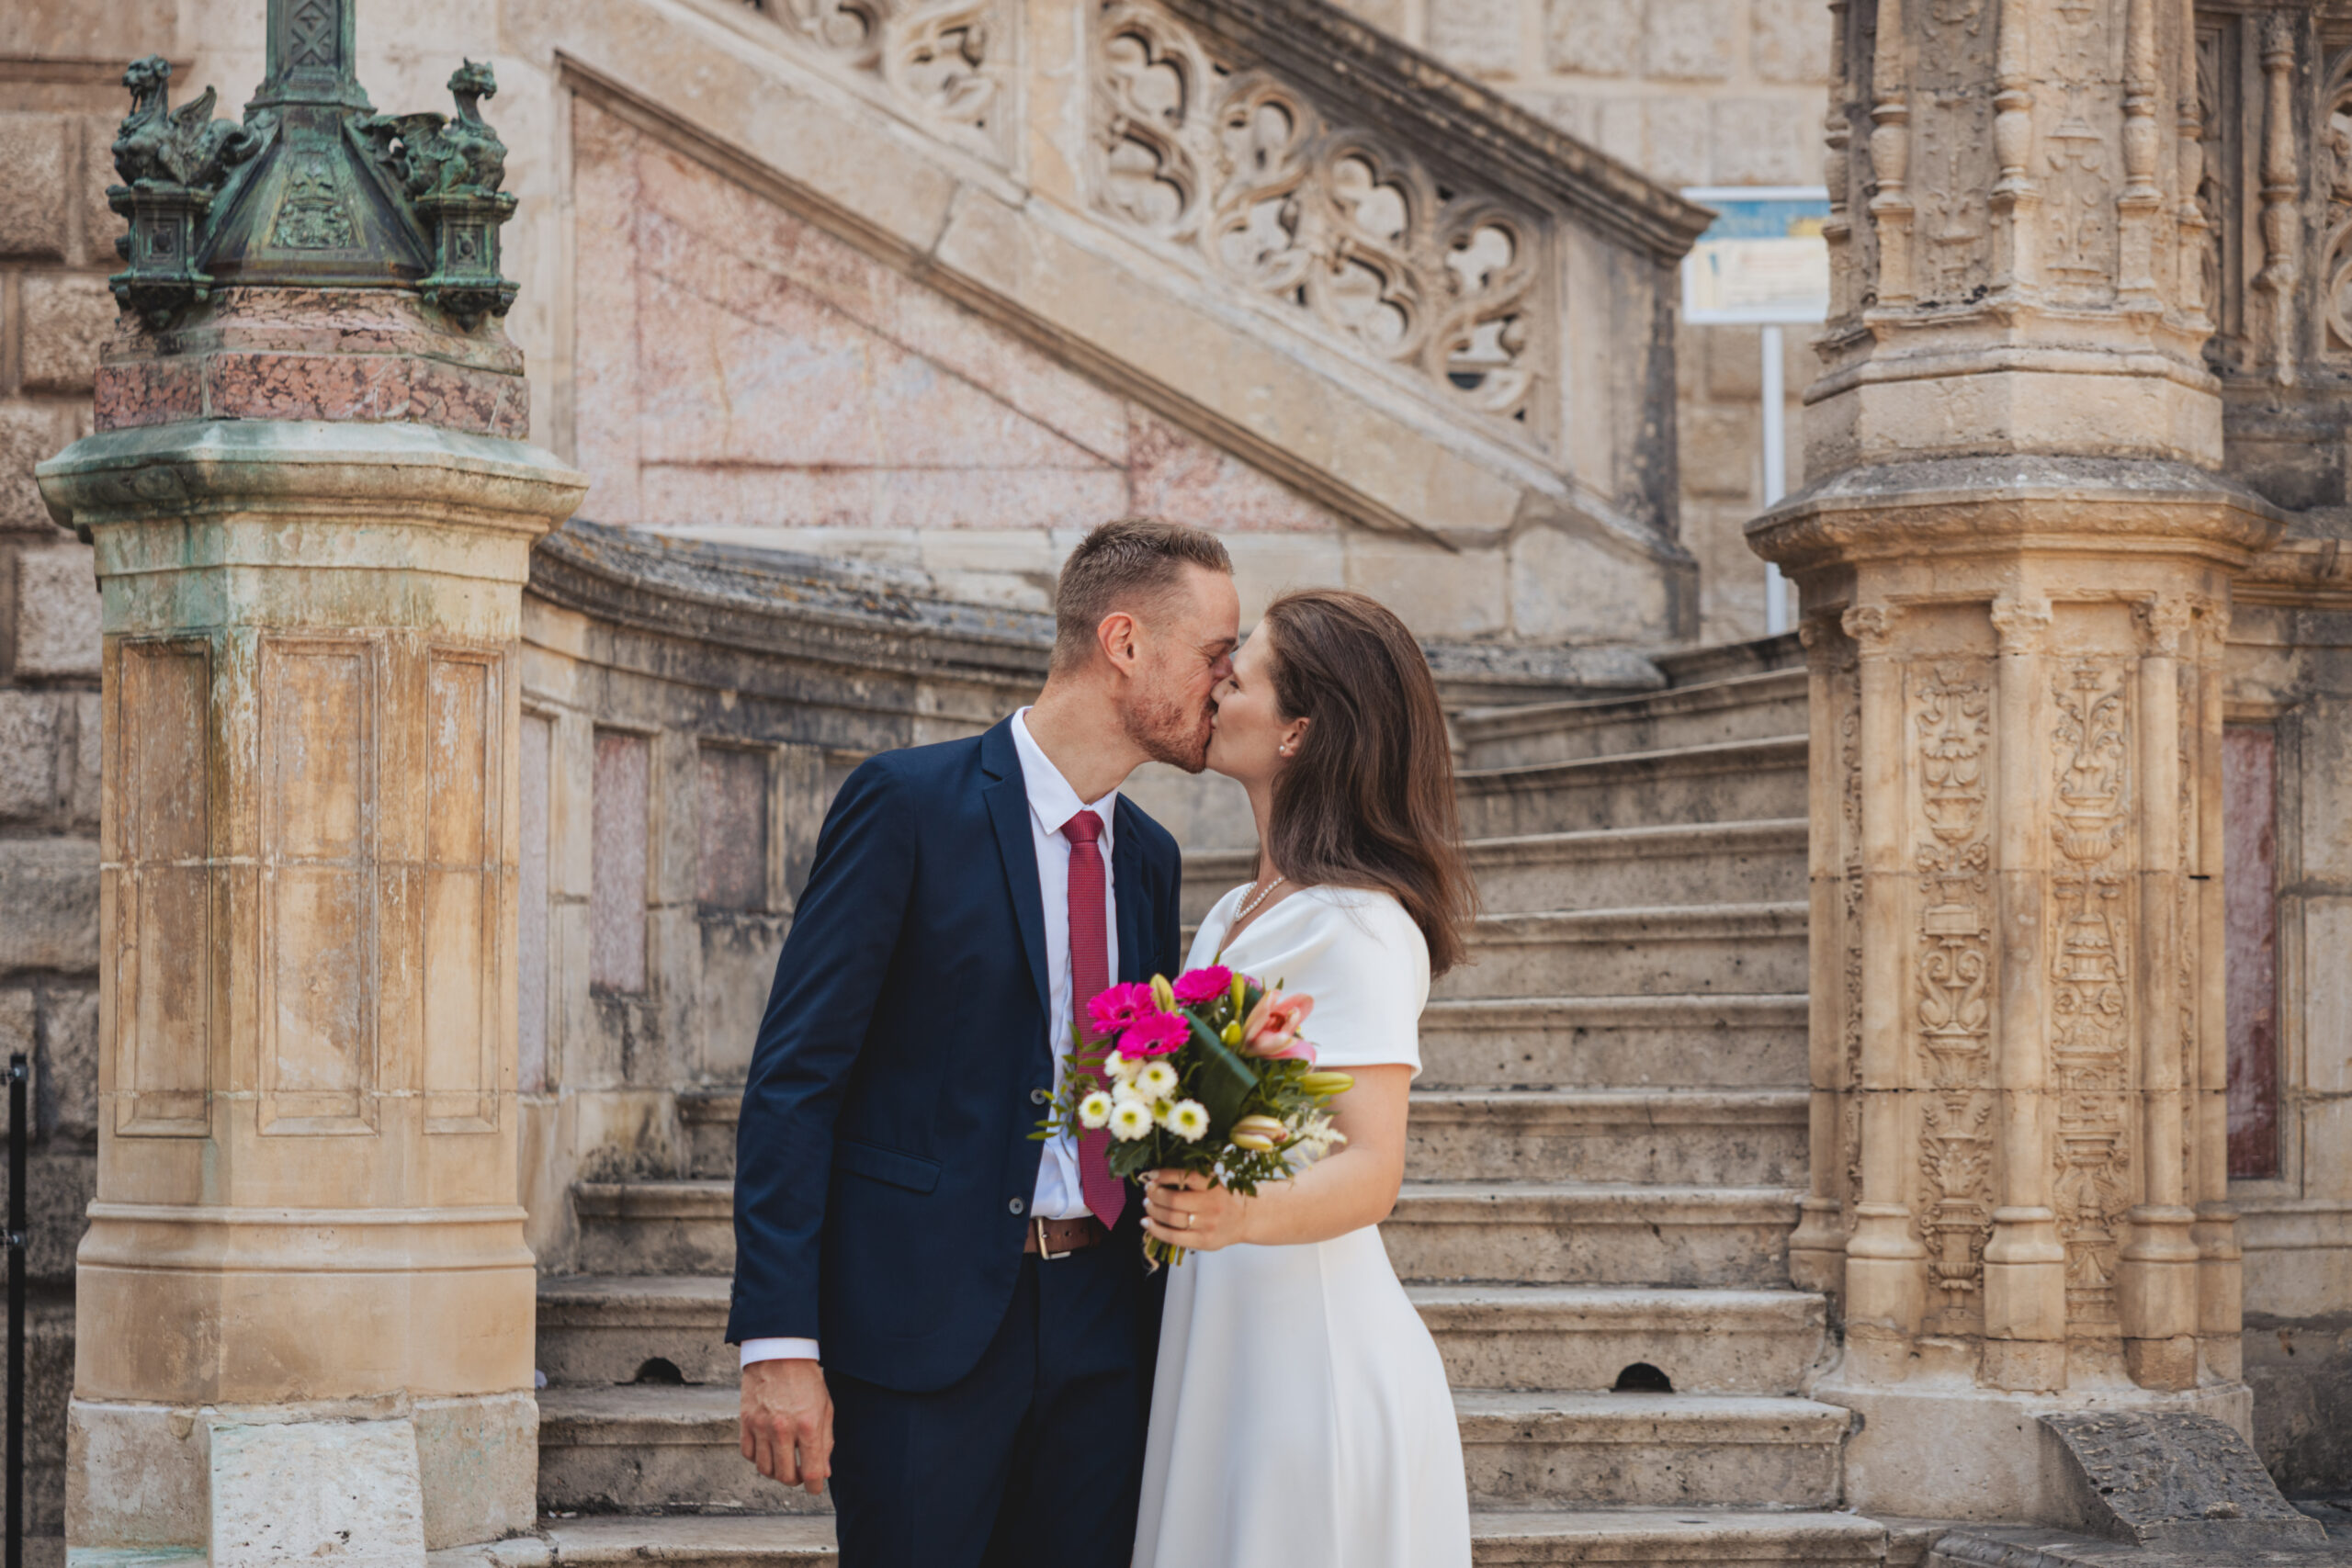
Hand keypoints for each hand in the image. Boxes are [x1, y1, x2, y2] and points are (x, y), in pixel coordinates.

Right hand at [739, 1356, 832, 1495]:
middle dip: (795, 1480)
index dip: (815, 1487)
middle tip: (800, 1474)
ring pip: (765, 1469)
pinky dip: (758, 1459)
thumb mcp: (825, 1408)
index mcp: (807, 1425)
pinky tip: (768, 1450)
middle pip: (785, 1476)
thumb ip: (825, 1442)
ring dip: (776, 1472)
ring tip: (784, 1463)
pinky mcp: (746, 1421)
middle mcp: (782, 1429)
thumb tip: (824, 1472)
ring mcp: (761, 1426)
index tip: (815, 1488)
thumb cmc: (807, 1380)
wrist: (780, 1353)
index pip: (810, 1472)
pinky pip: (748, 1454)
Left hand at [1143, 1169, 1250, 1250]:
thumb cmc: (1225, 1197)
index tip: (1151, 1175)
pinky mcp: (1203, 1241)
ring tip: (1147, 1204)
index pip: (1185, 1177)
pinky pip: (1173, 1237)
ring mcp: (1207, 1225)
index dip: (1164, 1175)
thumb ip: (1192, 1178)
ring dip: (1153, 1210)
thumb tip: (1158, 1176)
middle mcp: (1211, 1205)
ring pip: (1171, 1218)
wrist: (1247, 1218)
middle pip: (1174, 1200)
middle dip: (1154, 1194)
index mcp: (1214, 1185)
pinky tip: (1147, 1222)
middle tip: (1148, 1191)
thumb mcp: (1214, 1180)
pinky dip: (1155, 1229)